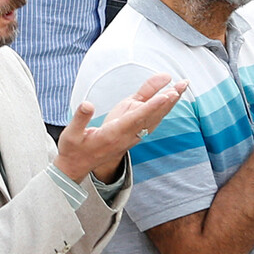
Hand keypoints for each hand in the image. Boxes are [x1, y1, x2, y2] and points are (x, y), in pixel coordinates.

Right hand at [53, 73, 186, 181]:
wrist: (77, 167)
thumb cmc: (74, 150)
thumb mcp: (71, 134)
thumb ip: (80, 119)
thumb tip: (87, 104)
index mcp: (113, 134)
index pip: (136, 118)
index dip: (151, 107)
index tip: (166, 96)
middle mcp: (126, 136)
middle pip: (151, 117)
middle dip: (167, 101)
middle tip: (182, 85)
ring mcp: (130, 137)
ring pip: (153, 119)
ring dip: (167, 104)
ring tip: (180, 88)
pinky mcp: (130, 136)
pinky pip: (149, 122)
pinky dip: (160, 110)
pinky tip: (168, 102)